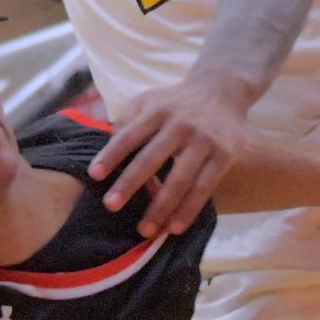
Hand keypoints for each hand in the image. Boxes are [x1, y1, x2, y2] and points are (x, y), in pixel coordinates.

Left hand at [92, 75, 252, 237]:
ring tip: (145, 229)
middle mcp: (180, 124)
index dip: (111, 155)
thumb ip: (128, 121)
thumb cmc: (175, 102)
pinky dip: (188, 209)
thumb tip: (106, 151)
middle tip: (111, 206)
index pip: (129, 135)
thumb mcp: (149, 100)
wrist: (222, 90)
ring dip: (161, 207)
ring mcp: (204, 141)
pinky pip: (204, 188)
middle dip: (130, 184)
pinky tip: (174, 227)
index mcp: (157, 110)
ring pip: (180, 179)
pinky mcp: (224, 156)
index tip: (95, 175)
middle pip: (151, 158)